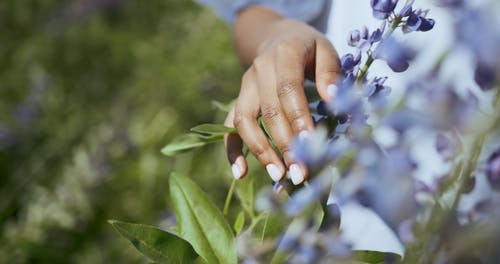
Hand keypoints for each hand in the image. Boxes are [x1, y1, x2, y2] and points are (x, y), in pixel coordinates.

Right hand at [224, 10, 339, 184]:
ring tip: (279, 176)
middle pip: (268, 111)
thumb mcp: (326, 50)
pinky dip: (232, 150)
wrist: (277, 37)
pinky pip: (230, 126)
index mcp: (284, 53)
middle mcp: (259, 69)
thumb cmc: (308, 49)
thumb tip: (333, 99)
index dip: (299, 119)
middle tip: (301, 173)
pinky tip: (240, 173)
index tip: (311, 147)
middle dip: (284, 145)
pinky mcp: (239, 99)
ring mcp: (245, 86)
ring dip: (260, 151)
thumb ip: (330, 72)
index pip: (288, 89)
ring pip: (245, 120)